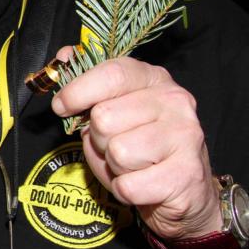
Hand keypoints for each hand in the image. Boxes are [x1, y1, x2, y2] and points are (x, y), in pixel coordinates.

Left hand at [50, 52, 226, 248]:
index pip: (112, 74)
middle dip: (99, 139)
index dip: (78, 91)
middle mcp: (175, 101)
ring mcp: (185, 136)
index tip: (61, 107)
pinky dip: (125, 190)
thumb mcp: (113, 110)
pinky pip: (128, 185)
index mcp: (154, 79)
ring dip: (114, 167)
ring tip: (133, 165)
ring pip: (117, 152)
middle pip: (105, 117)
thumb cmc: (140, 148)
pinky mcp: (186, 173)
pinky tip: (143, 184)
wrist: (186, 192)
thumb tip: (65, 56)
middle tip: (116, 146)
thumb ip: (89, 86)